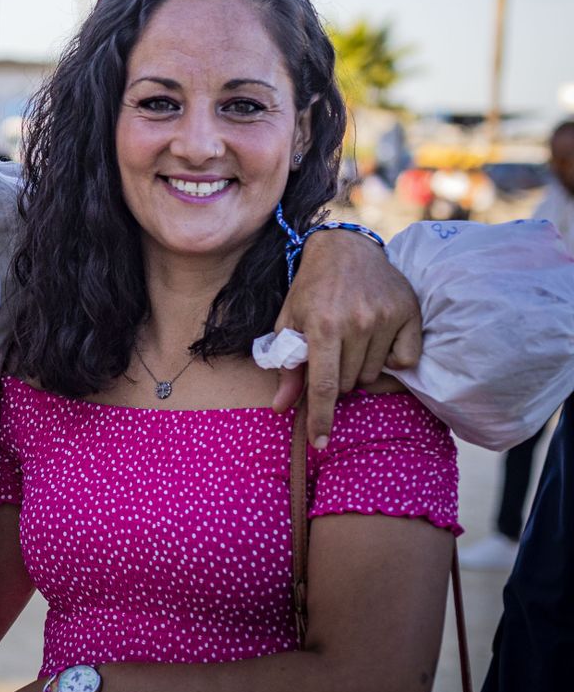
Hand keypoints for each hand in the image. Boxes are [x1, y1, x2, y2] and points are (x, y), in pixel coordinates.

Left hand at [271, 229, 422, 447]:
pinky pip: (404, 361)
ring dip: (360, 369)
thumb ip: (287, 366)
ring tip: (350, 341)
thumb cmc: (311, 289)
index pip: (323, 386)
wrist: (345, 249)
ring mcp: (387, 318)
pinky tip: (377, 338)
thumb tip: (281, 407)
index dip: (321, 418)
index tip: (320, 442)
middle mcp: (357, 322)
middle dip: (337, 379)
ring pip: (374, 374)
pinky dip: (390, 359)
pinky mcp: (410, 313)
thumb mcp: (290, 323)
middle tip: (331, 354)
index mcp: (322, 326)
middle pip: (349, 383)